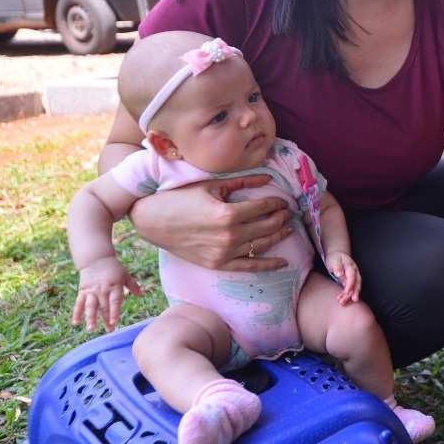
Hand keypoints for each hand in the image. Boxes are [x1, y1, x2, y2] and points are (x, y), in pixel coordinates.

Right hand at [72, 257, 141, 331]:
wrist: (96, 259)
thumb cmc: (113, 268)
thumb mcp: (125, 275)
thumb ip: (132, 286)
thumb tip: (142, 295)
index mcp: (115, 286)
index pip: (115, 301)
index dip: (114, 312)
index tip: (114, 322)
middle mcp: (103, 290)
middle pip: (104, 307)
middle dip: (106, 320)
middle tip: (109, 330)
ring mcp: (92, 291)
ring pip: (91, 306)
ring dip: (90, 318)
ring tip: (91, 329)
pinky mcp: (83, 291)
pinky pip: (79, 303)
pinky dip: (77, 313)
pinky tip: (75, 322)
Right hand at [129, 174, 292, 271]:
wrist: (153, 220)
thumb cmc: (180, 198)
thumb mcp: (212, 185)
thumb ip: (242, 182)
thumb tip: (268, 177)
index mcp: (228, 213)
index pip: (263, 207)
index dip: (277, 203)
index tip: (284, 200)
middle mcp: (229, 236)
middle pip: (267, 226)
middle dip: (282, 218)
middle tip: (290, 212)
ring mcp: (224, 253)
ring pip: (262, 245)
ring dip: (279, 236)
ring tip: (288, 228)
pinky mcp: (218, 264)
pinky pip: (248, 267)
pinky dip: (268, 265)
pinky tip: (282, 262)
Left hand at [325, 251, 359, 304]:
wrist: (337, 256)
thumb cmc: (335, 258)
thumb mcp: (334, 260)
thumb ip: (337, 267)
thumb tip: (340, 274)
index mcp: (351, 266)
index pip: (352, 276)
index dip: (350, 285)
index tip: (347, 292)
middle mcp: (355, 272)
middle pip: (357, 283)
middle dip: (355, 292)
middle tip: (353, 300)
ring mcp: (353, 277)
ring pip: (354, 287)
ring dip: (349, 295)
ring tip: (342, 302)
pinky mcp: (350, 281)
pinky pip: (350, 288)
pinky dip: (346, 295)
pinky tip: (341, 299)